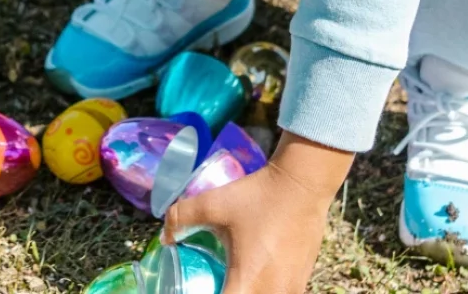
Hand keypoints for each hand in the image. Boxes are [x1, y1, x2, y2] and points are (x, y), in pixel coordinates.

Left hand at [163, 133, 352, 293]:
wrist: (302, 185)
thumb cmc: (259, 196)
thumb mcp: (215, 202)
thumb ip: (183, 216)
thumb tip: (165, 236)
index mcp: (247, 282)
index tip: (195, 285)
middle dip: (225, 293)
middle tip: (210, 281)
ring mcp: (290, 293)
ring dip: (243, 293)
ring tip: (230, 281)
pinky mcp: (301, 285)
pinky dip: (259, 291)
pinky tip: (250, 278)